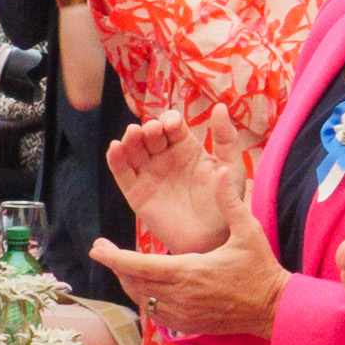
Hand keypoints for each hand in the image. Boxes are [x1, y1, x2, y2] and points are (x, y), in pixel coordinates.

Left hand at [90, 197, 288, 342]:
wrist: (274, 309)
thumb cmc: (261, 268)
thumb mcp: (248, 231)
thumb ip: (229, 201)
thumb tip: (219, 170)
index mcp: (189, 271)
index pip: (139, 266)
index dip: (114, 257)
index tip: (96, 247)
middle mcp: (180, 295)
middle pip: (134, 283)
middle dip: (116, 266)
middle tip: (104, 251)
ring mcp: (183, 314)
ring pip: (142, 299)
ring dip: (129, 282)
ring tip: (122, 265)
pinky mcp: (188, 325)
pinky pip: (156, 314)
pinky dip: (146, 299)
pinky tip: (145, 287)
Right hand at [104, 117, 250, 255]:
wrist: (213, 238)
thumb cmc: (225, 202)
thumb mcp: (230, 167)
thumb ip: (226, 138)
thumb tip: (219, 106)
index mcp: (185, 147)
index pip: (172, 126)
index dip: (170, 121)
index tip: (173, 124)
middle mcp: (164, 157)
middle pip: (150, 135)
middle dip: (150, 129)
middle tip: (153, 132)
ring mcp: (149, 175)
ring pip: (133, 150)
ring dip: (130, 139)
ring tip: (132, 134)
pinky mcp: (136, 194)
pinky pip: (122, 174)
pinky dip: (115, 160)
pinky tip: (115, 148)